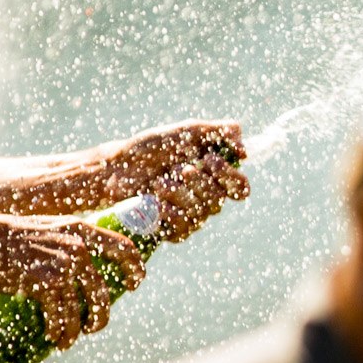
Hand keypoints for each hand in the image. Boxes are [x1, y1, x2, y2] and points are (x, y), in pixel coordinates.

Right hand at [0, 213, 148, 349]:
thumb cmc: (11, 237)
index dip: (134, 268)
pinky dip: (58, 331)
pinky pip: (59, 316)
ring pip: (79, 309)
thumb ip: (67, 240)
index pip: (124, 247)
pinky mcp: (45, 284)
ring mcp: (62, 266)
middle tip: (94, 326)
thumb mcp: (48, 228)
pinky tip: (54, 338)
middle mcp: (77, 247)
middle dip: (100, 314)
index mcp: (82, 229)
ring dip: (75, 330)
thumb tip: (83, 262)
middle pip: (101, 290)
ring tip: (68, 340)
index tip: (133, 284)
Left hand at [87, 121, 249, 240]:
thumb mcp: (187, 132)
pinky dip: (169, 213)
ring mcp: (190, 215)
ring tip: (159, 182)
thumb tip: (245, 151)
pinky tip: (155, 202)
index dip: (230, 177)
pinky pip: (182, 228)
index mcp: (215, 176)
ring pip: (201, 214)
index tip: (210, 160)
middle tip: (180, 169)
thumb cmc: (151, 148)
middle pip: (219, 200)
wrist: (117, 167)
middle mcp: (206, 198)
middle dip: (199, 183)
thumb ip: (220, 133)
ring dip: (180, 195)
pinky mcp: (172, 230)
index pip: (240, 187)